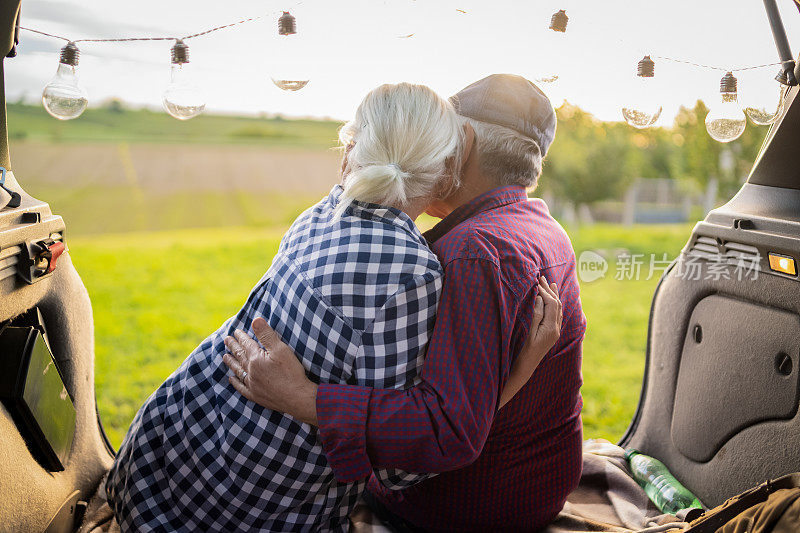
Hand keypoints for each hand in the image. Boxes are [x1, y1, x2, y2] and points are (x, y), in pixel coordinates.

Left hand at [222, 317, 318, 425]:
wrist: (297, 398)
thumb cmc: (291, 373)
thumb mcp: (281, 349)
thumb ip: (266, 335)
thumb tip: (255, 320)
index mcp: (256, 359)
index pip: (247, 344)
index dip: (241, 337)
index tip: (236, 331)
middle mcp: (251, 372)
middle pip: (240, 356)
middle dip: (233, 347)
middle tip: (226, 340)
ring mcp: (252, 385)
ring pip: (238, 371)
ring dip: (231, 362)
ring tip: (225, 356)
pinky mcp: (256, 396)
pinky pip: (241, 388)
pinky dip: (235, 383)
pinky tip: (231, 379)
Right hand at [497, 276, 562, 408]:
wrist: (527, 367)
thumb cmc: (525, 351)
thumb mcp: (529, 331)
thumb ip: (536, 314)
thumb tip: (539, 298)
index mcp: (551, 328)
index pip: (551, 304)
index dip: (545, 292)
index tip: (537, 282)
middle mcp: (556, 329)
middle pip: (557, 305)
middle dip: (550, 290)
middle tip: (543, 278)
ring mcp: (555, 332)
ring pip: (558, 309)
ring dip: (554, 296)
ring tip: (551, 284)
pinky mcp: (552, 333)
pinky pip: (556, 315)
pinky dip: (554, 304)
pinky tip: (551, 300)